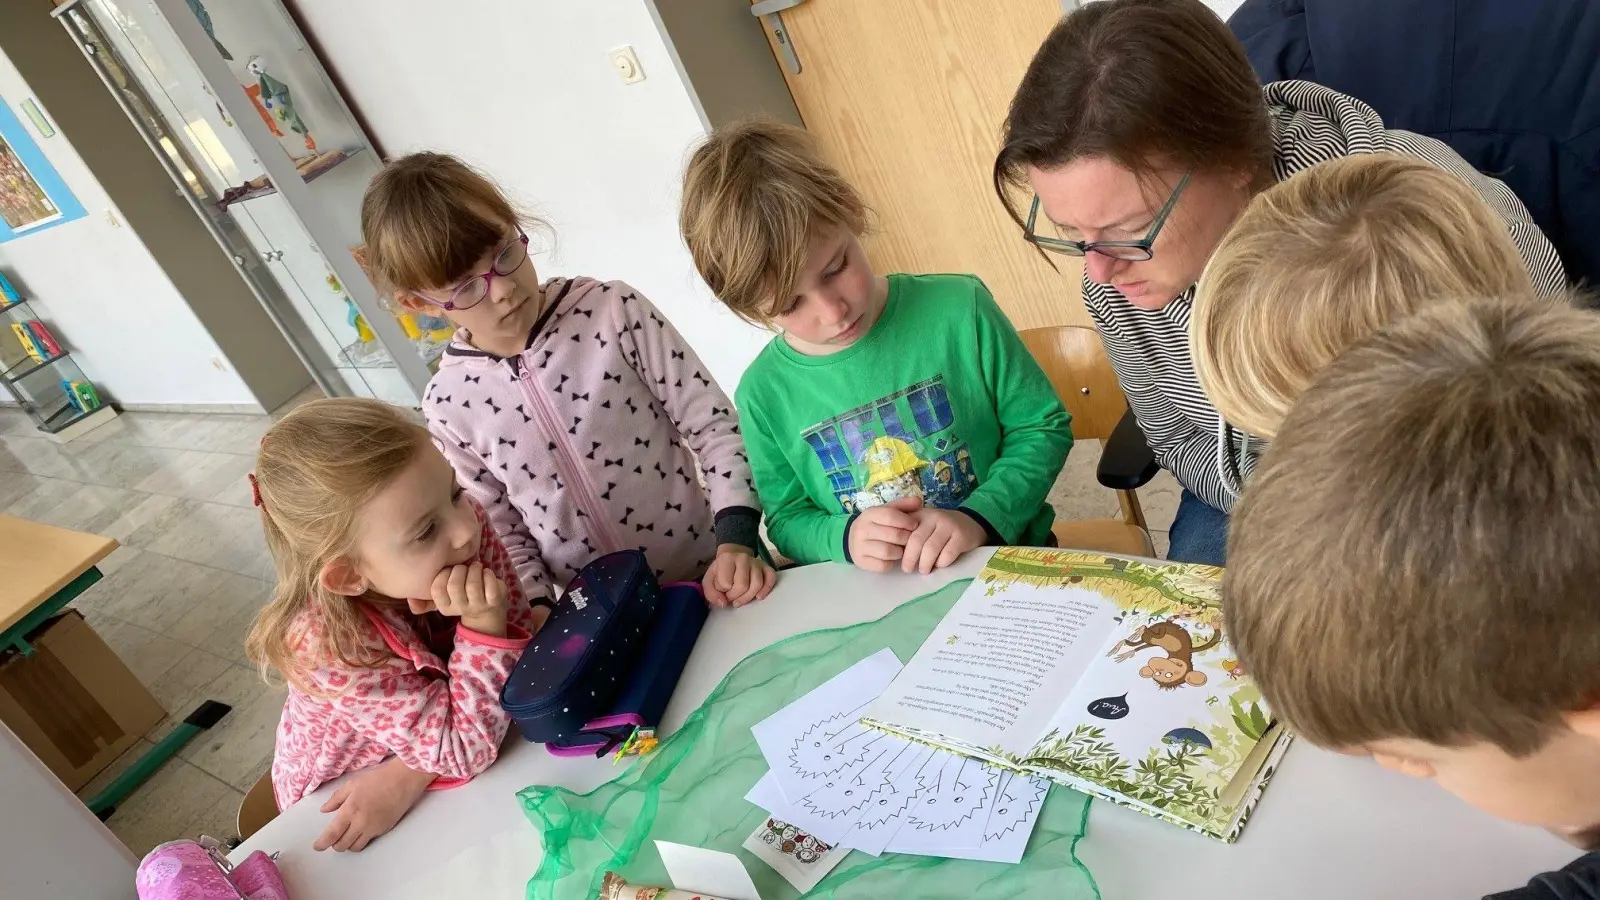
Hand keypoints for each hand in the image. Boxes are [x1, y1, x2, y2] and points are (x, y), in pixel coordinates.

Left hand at [312, 758, 434, 851]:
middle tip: (333, 838)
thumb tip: (324, 810)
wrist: (404, 780)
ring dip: (348, 844)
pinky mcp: (384, 830)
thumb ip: (336, 798)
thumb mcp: (353, 784)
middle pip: (342, 845)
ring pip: (355, 847)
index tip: (317, 846)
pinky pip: (368, 841)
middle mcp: (361, 823)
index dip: (322, 844)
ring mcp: (374, 828)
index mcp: (350, 810)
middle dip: (334, 845)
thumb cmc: (378, 778)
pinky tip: (361, 830)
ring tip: (346, 836)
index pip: (332, 834)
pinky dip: (361, 839)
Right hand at [409, 562, 507, 636]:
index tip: (449, 571)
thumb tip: (409, 599)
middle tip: (464, 567)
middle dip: (458, 570)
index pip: (437, 589)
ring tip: (476, 566)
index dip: (443, 575)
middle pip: (454, 585)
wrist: (487, 613)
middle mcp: (460, 607)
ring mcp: (478, 605)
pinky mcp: (494, 601)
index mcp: (445, 606)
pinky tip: (486, 572)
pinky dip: (488, 575)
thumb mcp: (445, 599)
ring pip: (472, 585)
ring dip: (474, 570)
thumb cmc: (462, 597)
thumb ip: (426, 597)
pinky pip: (491, 586)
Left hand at [702, 545, 776, 607]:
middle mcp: (743, 557)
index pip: (725, 582)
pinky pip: (771, 579)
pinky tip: (758, 596)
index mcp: (726, 558)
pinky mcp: (767, 567)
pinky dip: (766, 590)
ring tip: (741, 599)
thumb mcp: (709, 581)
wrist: (732, 559)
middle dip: (735, 596)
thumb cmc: (720, 572)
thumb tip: (723, 604)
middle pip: (742, 585)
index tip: (722, 589)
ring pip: (757, 585)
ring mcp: (756, 562)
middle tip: (731, 597)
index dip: (722, 591)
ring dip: (748, 597)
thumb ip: (711, 593)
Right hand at [847, 496, 922, 572]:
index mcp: (869, 514)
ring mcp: (859, 546)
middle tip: (910, 539)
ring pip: (889, 552)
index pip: (891, 516)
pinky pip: (883, 566)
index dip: (907, 521)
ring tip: (901, 548)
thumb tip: (919, 501)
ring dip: (900, 552)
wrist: (852, 539)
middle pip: (893, 535)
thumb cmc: (876, 524)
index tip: (915, 525)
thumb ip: (903, 505)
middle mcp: (862, 529)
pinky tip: (891, 558)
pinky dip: (891, 563)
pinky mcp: (861, 562)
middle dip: (907, 538)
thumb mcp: (886, 511)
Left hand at [901, 508, 985, 573]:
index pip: (903, 531)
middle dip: (909, 558)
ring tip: (924, 570)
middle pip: (916, 540)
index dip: (898, 547)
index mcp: (920, 514)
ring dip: (925, 563)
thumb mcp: (923, 526)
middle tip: (908, 570)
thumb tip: (894, 553)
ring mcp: (948, 525)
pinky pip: (947, 554)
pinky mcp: (961, 536)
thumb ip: (908, 534)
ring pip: (931, 548)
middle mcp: (933, 517)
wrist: (969, 525)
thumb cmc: (939, 530)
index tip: (896, 559)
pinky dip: (941, 563)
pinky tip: (939, 565)